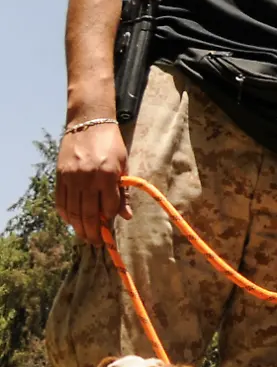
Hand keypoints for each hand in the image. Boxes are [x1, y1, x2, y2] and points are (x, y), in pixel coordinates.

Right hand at [56, 121, 129, 246]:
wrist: (89, 123)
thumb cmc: (111, 145)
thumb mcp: (124, 166)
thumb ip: (123, 192)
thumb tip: (126, 216)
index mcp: (107, 175)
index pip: (109, 206)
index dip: (109, 219)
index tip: (110, 228)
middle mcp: (87, 177)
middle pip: (89, 213)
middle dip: (93, 231)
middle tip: (96, 243)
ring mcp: (71, 177)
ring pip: (74, 210)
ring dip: (79, 227)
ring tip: (84, 236)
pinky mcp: (60, 175)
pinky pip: (61, 200)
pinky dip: (65, 213)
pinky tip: (70, 221)